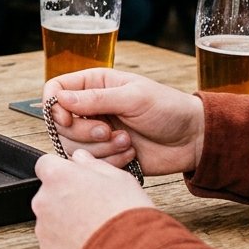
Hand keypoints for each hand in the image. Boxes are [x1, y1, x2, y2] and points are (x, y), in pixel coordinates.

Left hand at [33, 149, 155, 248]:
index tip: (76, 180)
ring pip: (50, 220)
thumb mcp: (119, 179)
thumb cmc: (127, 215)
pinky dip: (67, 244)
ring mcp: (43, 229)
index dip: (63, 172)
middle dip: (65, 198)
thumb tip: (80, 157)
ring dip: (65, 222)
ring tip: (94, 230)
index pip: (46, 165)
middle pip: (48, 194)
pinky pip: (54, 244)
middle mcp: (43, 201)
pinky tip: (90, 246)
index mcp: (58, 177)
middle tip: (92, 207)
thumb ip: (93, 165)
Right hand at [43, 68, 204, 175]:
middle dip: (83, 132)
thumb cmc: (168, 109)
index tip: (67, 119)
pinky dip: (109, 161)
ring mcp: (96, 133)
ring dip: (99, 148)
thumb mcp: (134, 97)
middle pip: (60, 123)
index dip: (55, 106)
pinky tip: (130, 154)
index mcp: (95, 84)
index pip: (56, 89)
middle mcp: (91, 108)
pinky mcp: (105, 155)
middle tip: (107, 131)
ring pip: (73, 146)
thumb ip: (96, 98)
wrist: (193, 140)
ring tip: (126, 142)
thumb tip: (61, 98)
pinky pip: (91, 163)